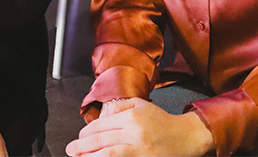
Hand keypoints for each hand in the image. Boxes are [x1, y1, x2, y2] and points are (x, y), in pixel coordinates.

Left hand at [66, 98, 213, 156]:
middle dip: (82, 146)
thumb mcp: (141, 105)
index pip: (101, 125)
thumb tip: (101, 114)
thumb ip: (120, 106)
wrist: (186, 136)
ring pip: (109, 154)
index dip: (86, 133)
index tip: (79, 138)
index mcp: (132, 116)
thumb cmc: (162, 121)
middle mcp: (135, 132)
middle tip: (71, 150)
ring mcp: (140, 150)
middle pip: (101, 140)